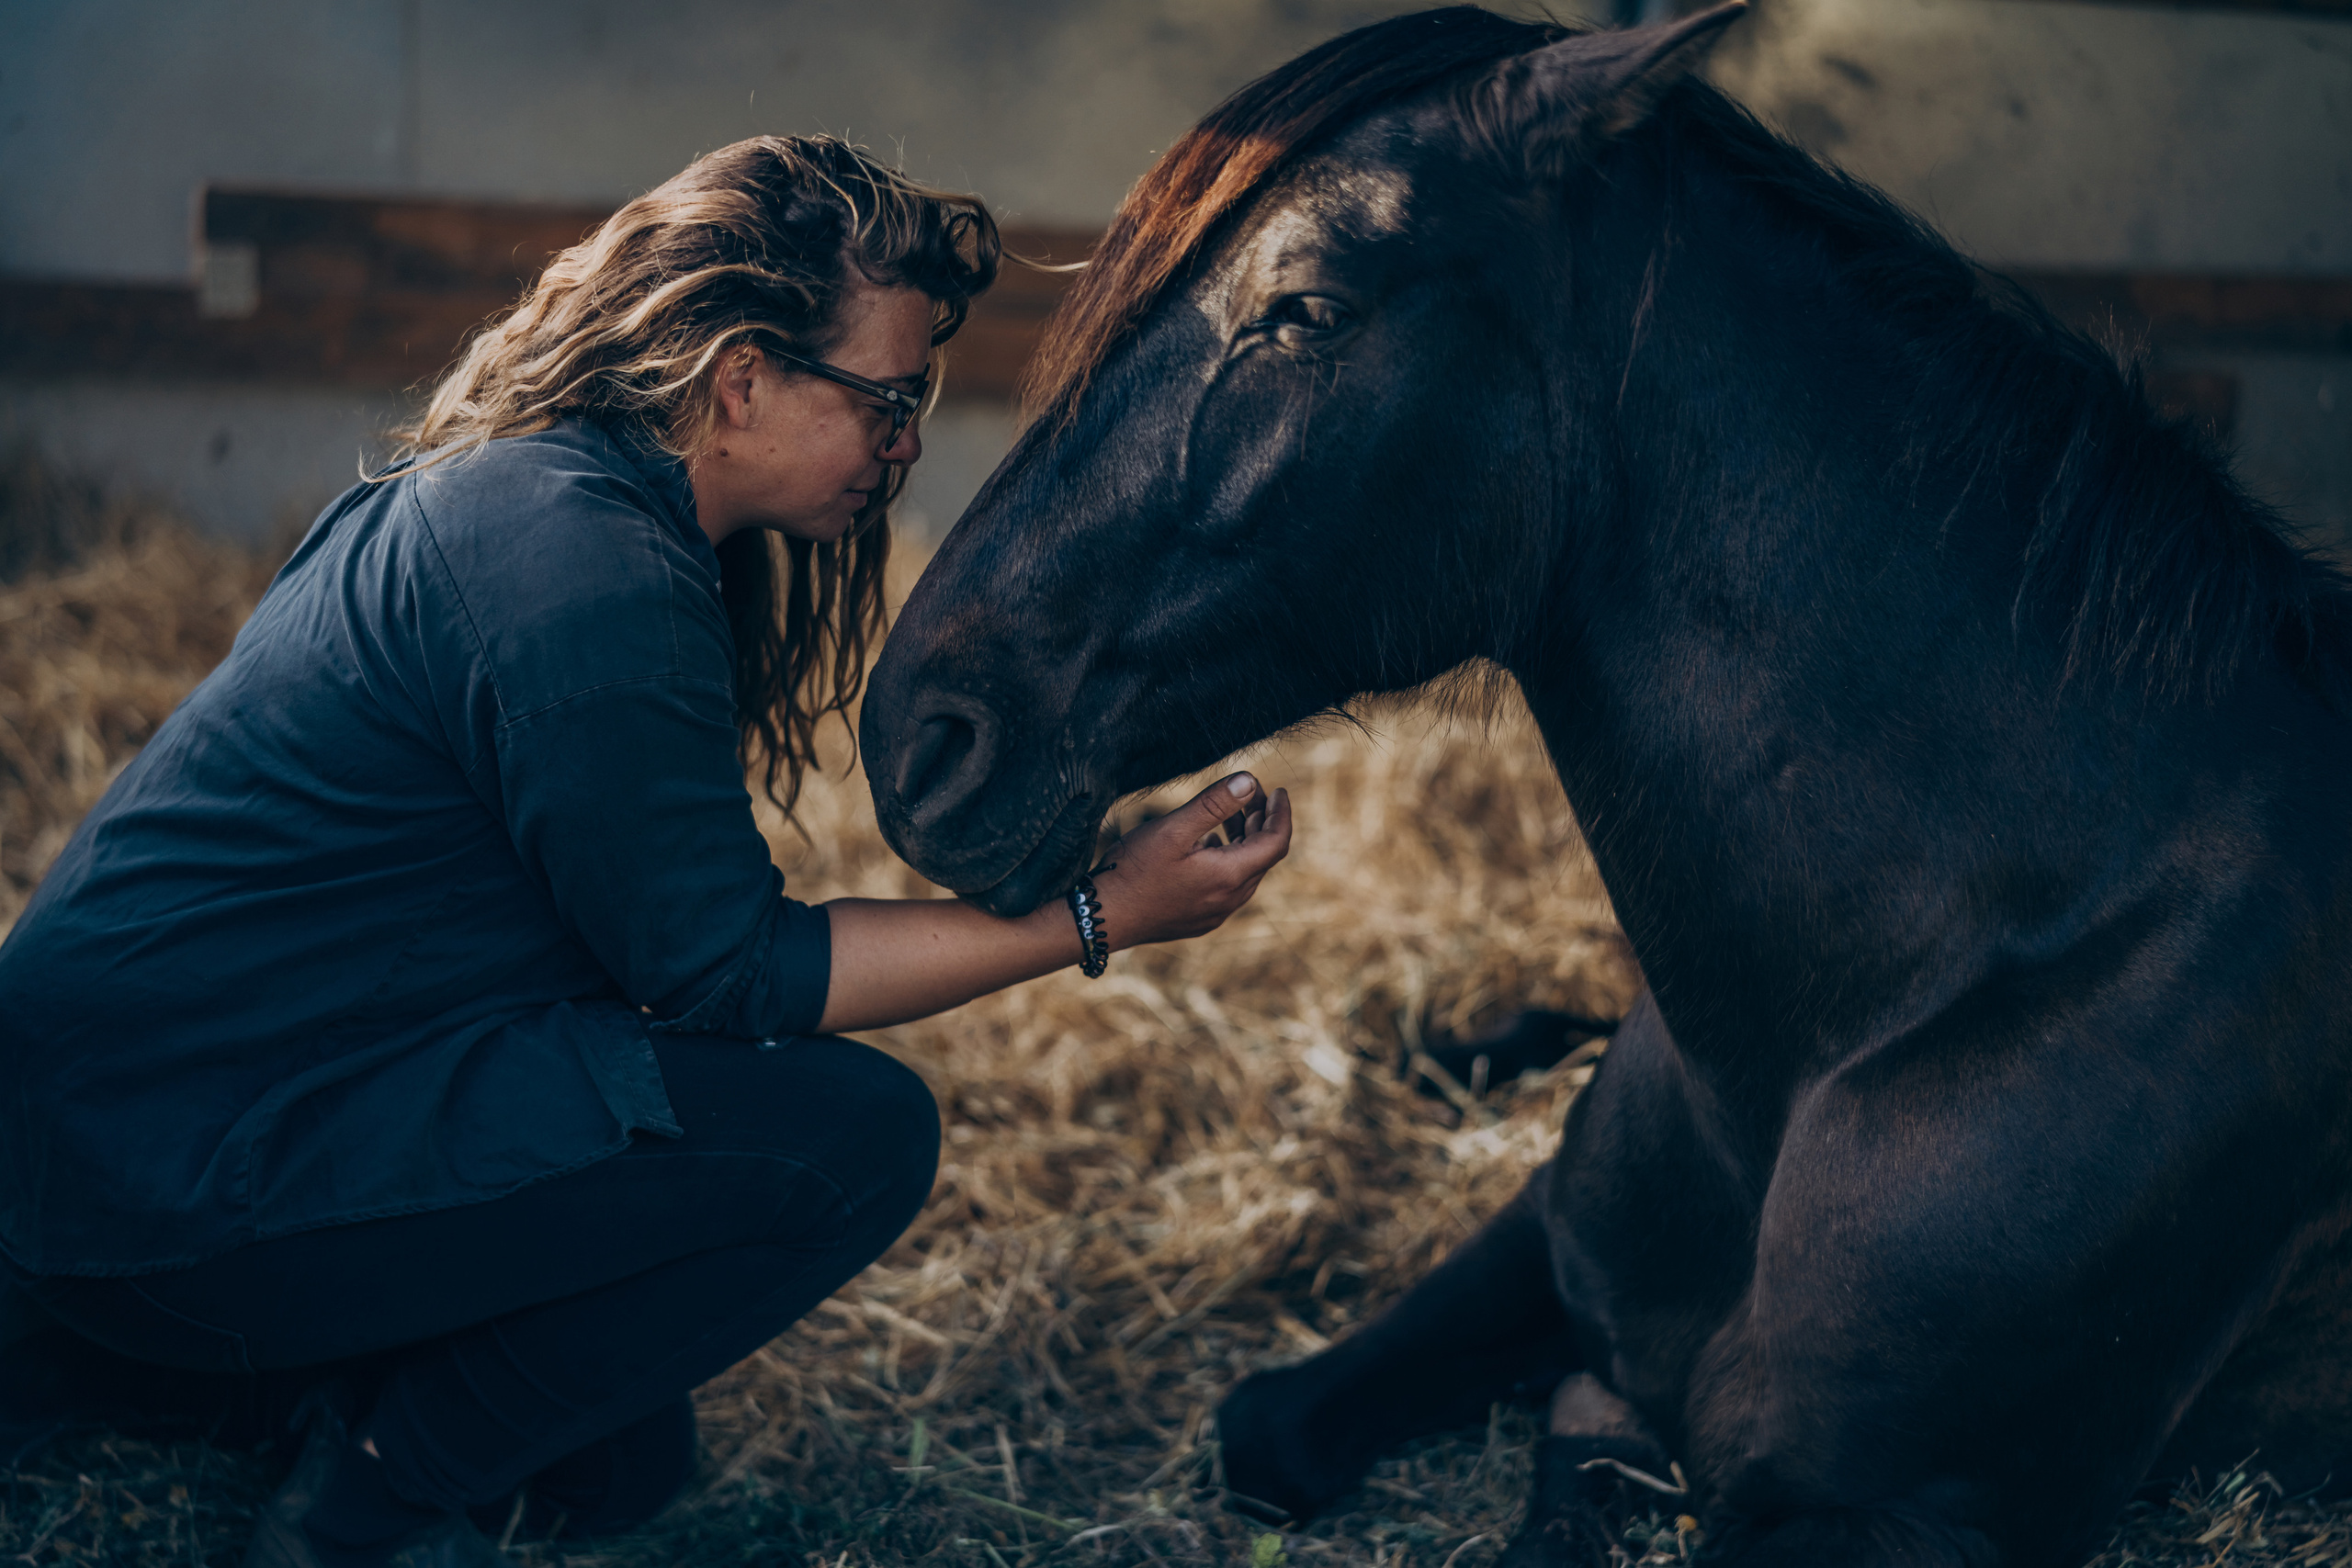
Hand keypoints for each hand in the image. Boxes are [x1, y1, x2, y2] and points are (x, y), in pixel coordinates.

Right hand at [1089, 772, 1294, 949]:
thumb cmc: (1133, 870)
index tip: (1279, 791)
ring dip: (1245, 841)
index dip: (1281, 814)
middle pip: (1263, 857)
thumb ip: (1214, 804)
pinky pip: (1228, 887)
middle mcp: (1230, 900)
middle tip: (1252, 793)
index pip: (1276, 842)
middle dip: (1262, 822)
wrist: (1102, 918)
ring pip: (1245, 872)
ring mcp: (1215, 913)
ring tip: (1232, 815)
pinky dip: (1229, 860)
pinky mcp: (1200, 920)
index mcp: (1229, 876)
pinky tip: (1209, 845)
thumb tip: (1249, 782)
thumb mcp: (1173, 828)